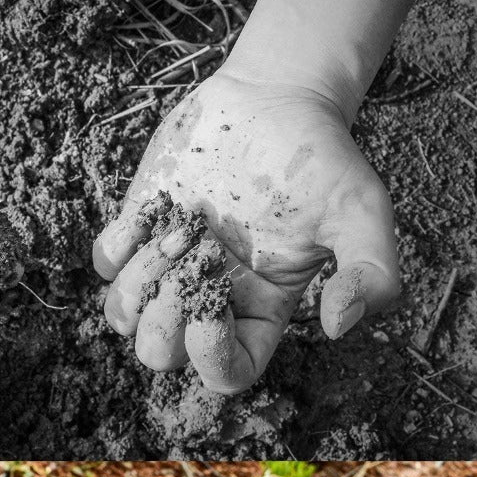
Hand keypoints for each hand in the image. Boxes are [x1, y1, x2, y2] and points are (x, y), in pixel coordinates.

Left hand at [92, 71, 399, 392]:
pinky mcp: (141, 230)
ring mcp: (170, 267)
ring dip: (142, 278)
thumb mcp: (362, 213)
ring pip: (124, 317)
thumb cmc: (322, 160)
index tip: (212, 310)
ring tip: (181, 226)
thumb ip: (371, 273)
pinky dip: (117, 247)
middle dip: (166, 315)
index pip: (226, 375)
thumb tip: (337, 326)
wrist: (278, 100)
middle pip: (161, 354)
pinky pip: (105, 265)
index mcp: (259, 312)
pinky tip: (150, 213)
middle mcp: (209, 299)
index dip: (210, 359)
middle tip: (196, 254)